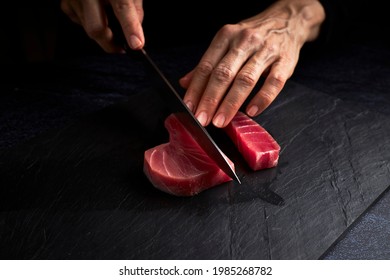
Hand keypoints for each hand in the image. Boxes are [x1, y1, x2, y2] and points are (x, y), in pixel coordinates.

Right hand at [60, 0, 144, 52]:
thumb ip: (135, 8)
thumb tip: (136, 32)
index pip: (122, 7)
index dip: (130, 27)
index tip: (136, 44)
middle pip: (96, 28)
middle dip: (110, 44)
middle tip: (121, 48)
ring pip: (88, 28)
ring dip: (102, 31)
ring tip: (108, 18)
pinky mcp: (65, 3)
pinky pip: (80, 23)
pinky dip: (90, 23)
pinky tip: (94, 12)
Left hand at [180, 0, 324, 126]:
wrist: (288, 20)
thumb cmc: (253, 36)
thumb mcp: (227, 43)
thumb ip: (207, 64)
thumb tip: (184, 83)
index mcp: (226, 37)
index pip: (207, 66)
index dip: (197, 88)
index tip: (190, 107)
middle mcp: (244, 41)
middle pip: (224, 73)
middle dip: (211, 99)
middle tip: (203, 119)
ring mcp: (266, 50)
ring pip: (246, 79)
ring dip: (231, 103)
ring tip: (221, 120)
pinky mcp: (285, 61)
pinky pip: (273, 82)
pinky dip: (262, 98)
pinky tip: (251, 111)